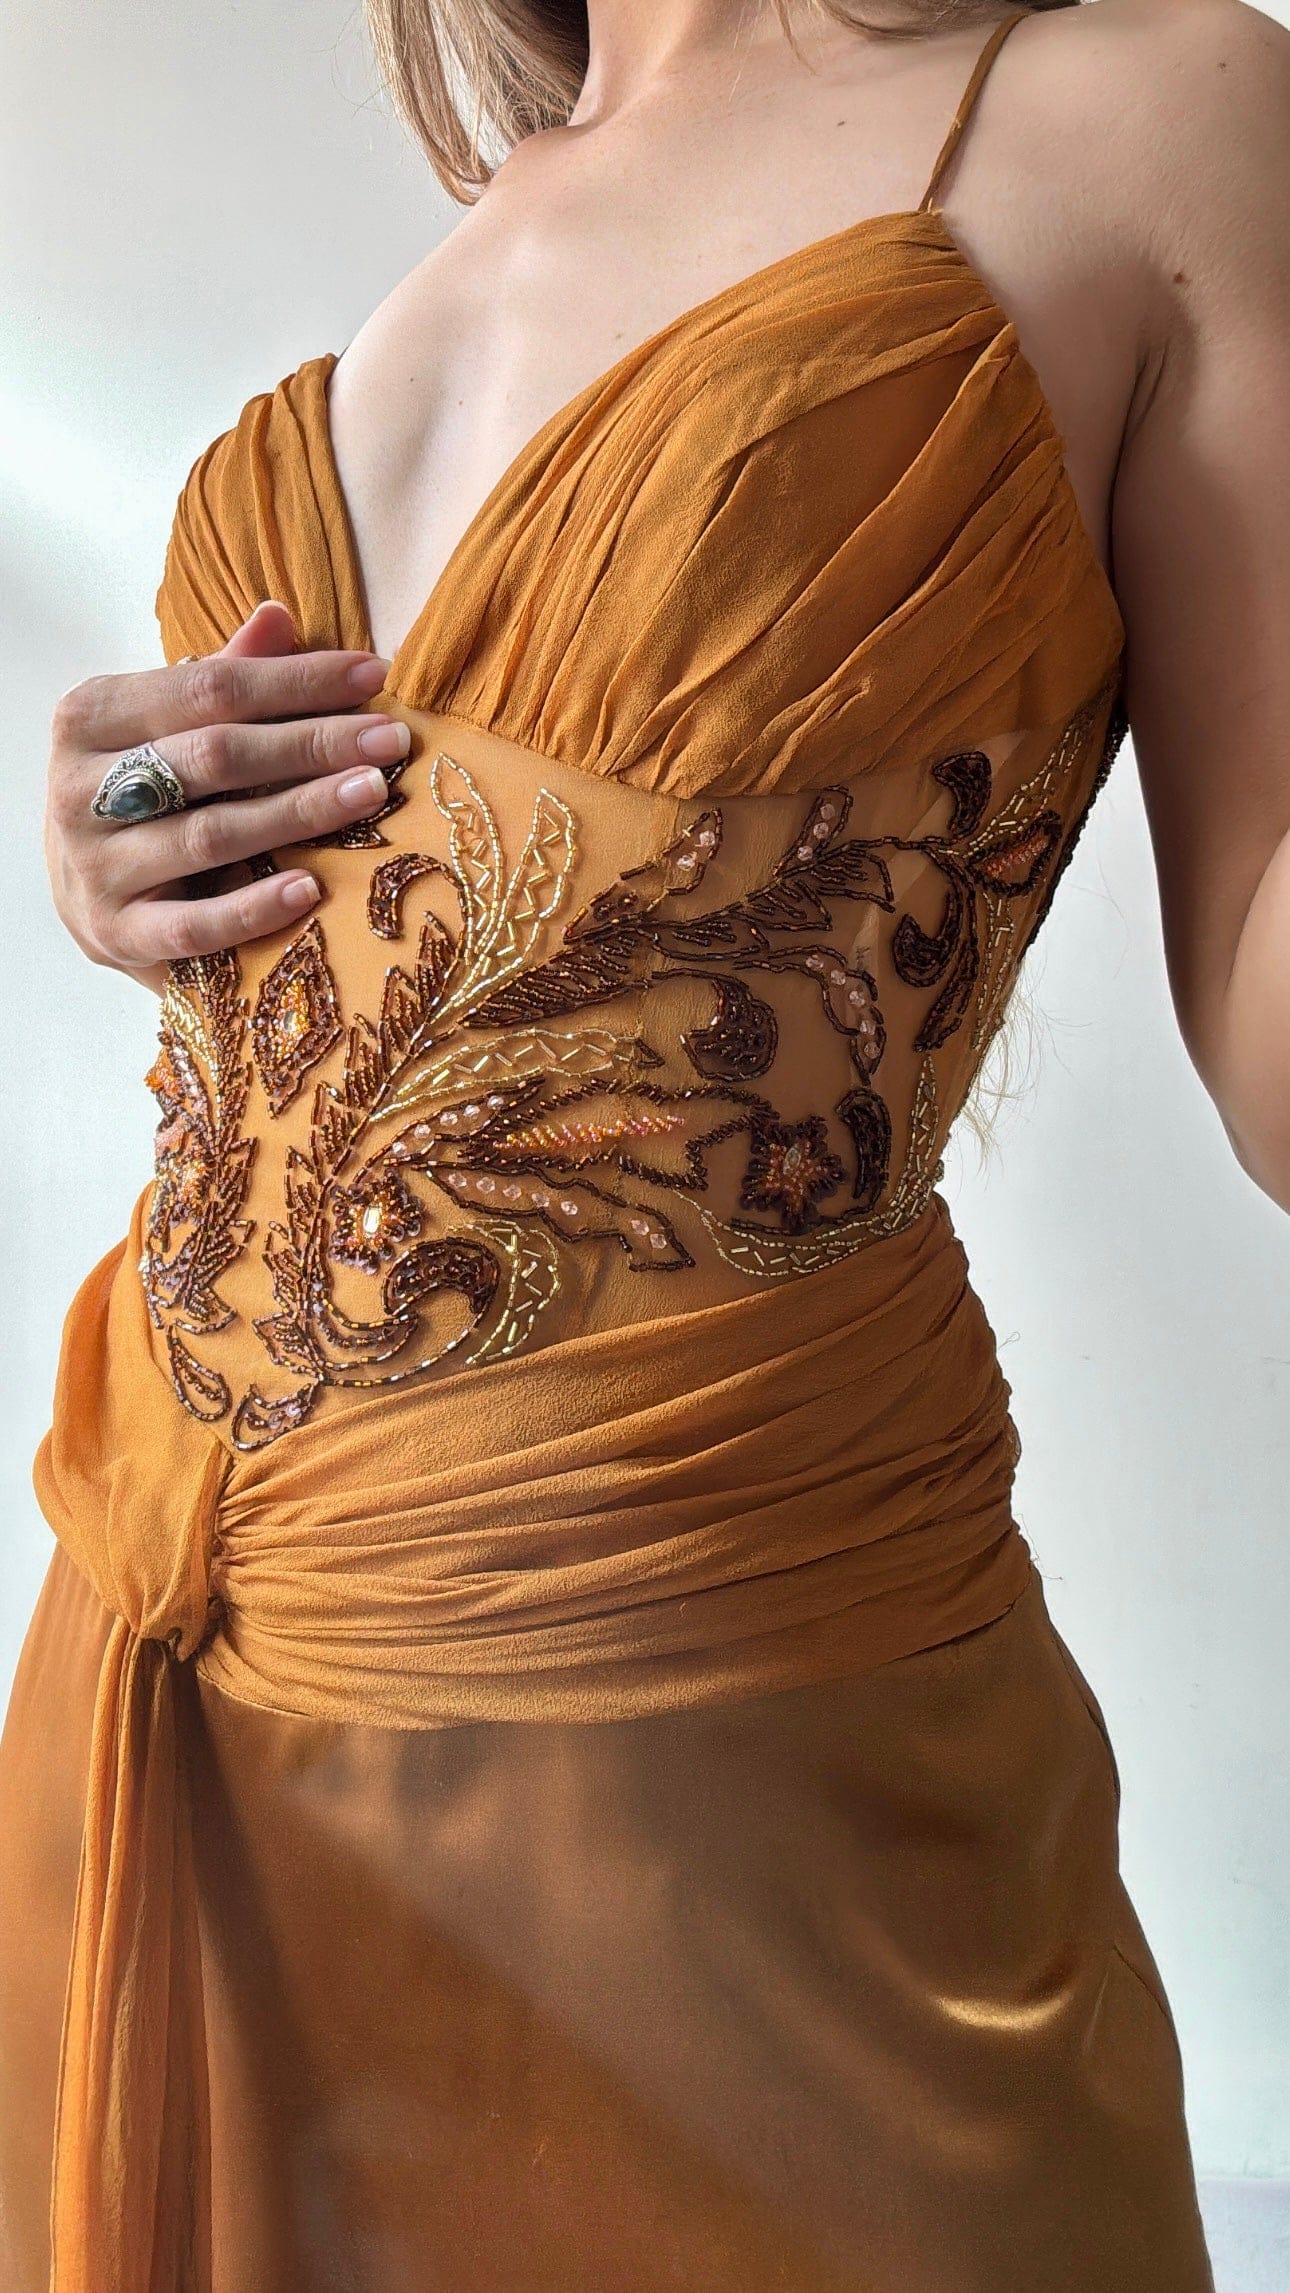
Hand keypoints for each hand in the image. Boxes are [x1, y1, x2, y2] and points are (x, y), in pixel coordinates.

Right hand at [44, 600, 404, 992]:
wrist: (82, 896)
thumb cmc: (142, 796)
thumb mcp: (167, 728)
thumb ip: (219, 679)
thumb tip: (279, 616)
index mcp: (92, 715)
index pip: (209, 687)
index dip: (296, 679)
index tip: (375, 674)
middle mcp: (80, 788)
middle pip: (215, 755)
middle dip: (312, 742)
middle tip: (389, 739)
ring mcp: (95, 866)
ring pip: (210, 834)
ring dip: (298, 812)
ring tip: (370, 792)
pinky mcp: (117, 934)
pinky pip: (194, 925)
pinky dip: (254, 908)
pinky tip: (311, 890)